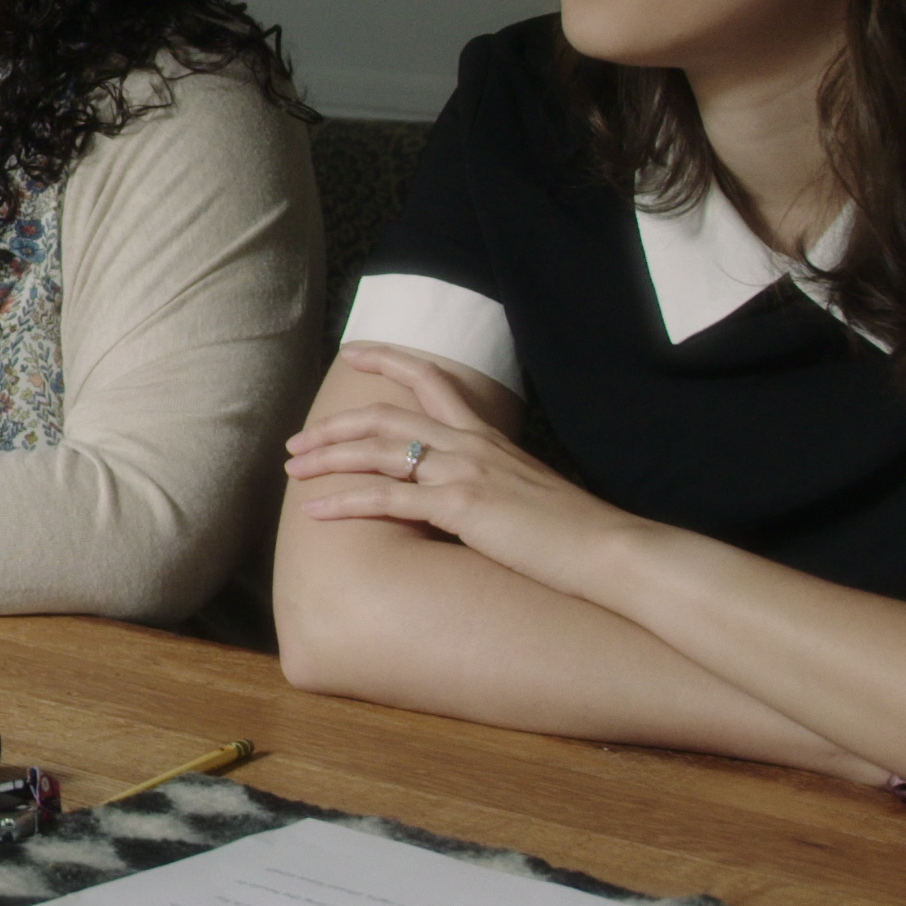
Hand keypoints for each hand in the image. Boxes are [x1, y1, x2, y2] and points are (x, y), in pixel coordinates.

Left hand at [283, 344, 641, 596]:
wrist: (613, 552)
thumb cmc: (577, 535)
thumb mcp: (530, 496)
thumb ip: (496, 486)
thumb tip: (474, 498)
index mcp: (489, 439)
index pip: (433, 381)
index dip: (390, 360)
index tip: (353, 353)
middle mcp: (472, 446)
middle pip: (385, 416)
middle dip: (334, 426)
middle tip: (297, 442)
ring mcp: (465, 472)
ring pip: (377, 450)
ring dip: (328, 458)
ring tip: (293, 469)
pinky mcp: (461, 506)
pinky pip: (386, 498)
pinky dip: (344, 501)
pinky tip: (314, 511)